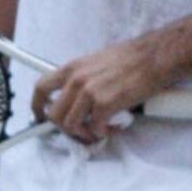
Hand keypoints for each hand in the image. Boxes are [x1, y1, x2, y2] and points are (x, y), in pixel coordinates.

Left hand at [31, 39, 162, 141]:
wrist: (154, 57)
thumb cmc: (132, 58)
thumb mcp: (97, 61)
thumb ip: (82, 78)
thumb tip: (77, 98)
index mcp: (73, 67)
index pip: (41, 88)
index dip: (36, 107)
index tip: (39, 118)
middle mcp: (77, 80)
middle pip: (54, 114)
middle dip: (64, 128)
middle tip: (79, 129)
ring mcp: (90, 92)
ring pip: (71, 125)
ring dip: (84, 133)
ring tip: (98, 129)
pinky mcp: (105, 104)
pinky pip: (95, 128)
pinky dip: (102, 132)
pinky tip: (112, 127)